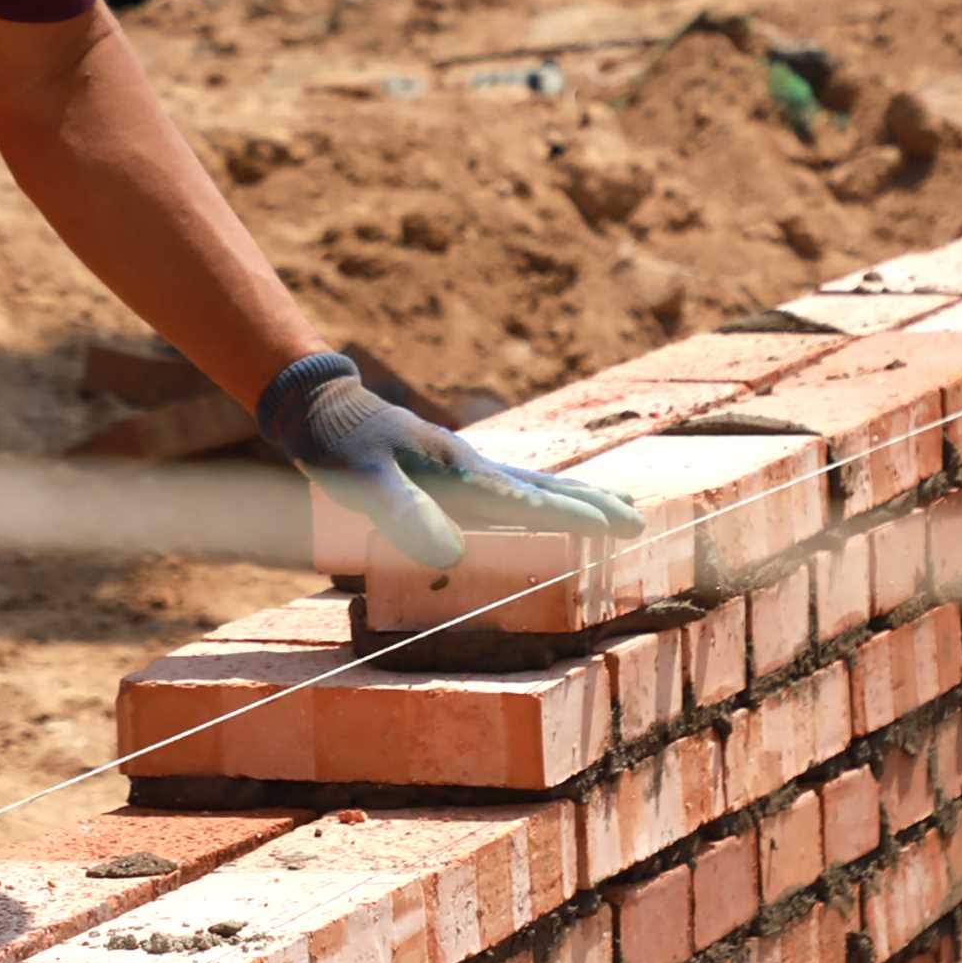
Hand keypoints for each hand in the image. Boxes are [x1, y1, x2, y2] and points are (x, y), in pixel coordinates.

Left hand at [255, 351, 640, 572]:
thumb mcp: (363, 480)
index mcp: (461, 473)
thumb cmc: (341, 446)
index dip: (575, 518)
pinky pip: (506, 490)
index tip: (622, 527)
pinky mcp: (448, 472)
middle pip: (545, 489)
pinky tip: (538, 508)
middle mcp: (471, 468)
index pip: (529, 502)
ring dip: (573, 500)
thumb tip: (451, 554)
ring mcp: (463, 467)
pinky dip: (537, 500)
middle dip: (592, 506)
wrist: (321, 409)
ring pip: (531, 486)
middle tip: (640, 522)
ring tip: (610, 509)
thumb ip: (403, 513)